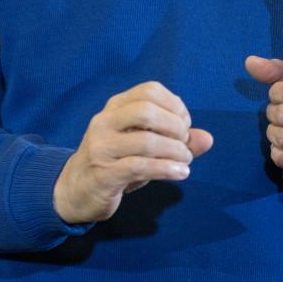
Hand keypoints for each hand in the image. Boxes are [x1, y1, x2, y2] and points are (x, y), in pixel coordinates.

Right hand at [53, 81, 213, 223]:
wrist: (74, 190)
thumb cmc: (116, 163)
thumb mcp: (145, 147)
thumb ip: (175, 140)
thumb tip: (208, 138)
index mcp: (115, 107)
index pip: (149, 90)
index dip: (174, 105)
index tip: (185, 125)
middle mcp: (105, 122)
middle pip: (146, 109)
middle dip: (175, 125)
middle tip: (184, 143)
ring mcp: (102, 147)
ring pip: (145, 140)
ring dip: (174, 151)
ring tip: (185, 161)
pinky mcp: (104, 174)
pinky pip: (140, 166)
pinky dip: (166, 169)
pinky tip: (180, 173)